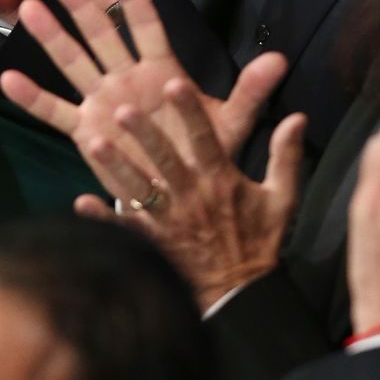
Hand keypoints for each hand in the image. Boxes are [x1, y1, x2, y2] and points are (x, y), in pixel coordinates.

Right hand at [0, 0, 286, 166]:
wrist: (184, 195)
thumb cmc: (205, 151)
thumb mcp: (231, 122)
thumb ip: (252, 91)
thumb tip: (281, 60)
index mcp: (161, 69)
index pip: (145, 25)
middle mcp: (127, 79)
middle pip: (102, 35)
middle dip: (81, 5)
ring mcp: (103, 102)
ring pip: (74, 63)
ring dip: (52, 37)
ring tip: (30, 8)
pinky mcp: (86, 131)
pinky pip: (55, 111)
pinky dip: (34, 97)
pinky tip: (9, 78)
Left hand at [75, 79, 305, 310]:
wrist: (240, 295)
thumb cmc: (260, 241)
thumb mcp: (282, 198)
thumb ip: (286, 156)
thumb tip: (298, 117)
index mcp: (221, 181)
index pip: (204, 139)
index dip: (190, 111)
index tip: (174, 84)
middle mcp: (191, 198)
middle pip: (165, 160)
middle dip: (145, 134)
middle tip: (123, 108)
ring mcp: (169, 222)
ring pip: (139, 189)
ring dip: (116, 167)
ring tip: (95, 143)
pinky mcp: (153, 245)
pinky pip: (124, 229)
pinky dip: (103, 217)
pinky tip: (81, 202)